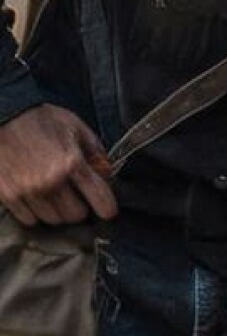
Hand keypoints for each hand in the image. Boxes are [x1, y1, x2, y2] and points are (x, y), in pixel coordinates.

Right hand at [0, 104, 116, 225]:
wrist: (2, 115)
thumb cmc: (39, 119)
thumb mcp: (76, 128)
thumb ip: (96, 152)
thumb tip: (107, 174)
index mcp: (72, 163)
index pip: (100, 200)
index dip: (108, 208)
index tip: (107, 210)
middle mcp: (51, 181)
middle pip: (76, 215)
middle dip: (80, 208)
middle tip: (76, 197)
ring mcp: (27, 190)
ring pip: (54, 220)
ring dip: (58, 211)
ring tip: (55, 195)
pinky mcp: (8, 195)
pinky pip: (29, 219)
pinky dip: (35, 212)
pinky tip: (36, 198)